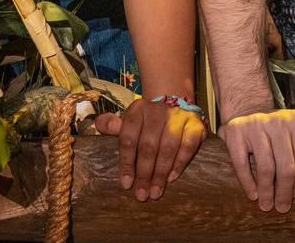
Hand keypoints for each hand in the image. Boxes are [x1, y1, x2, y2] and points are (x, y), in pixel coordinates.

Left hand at [93, 96, 207, 201]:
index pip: (128, 138)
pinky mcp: (195, 124)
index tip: (126, 184)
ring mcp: (178, 116)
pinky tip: (172, 178)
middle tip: (142, 194)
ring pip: (168, 147)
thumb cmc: (147, 120)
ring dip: (161, 173)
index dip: (126, 163)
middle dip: (144, 173)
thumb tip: (99, 125)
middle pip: (148, 146)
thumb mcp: (129, 120)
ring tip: (155, 192)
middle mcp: (157, 111)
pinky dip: (179, 163)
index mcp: (137, 110)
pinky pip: (187, 146)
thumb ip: (113, 125)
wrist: (175, 101)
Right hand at [218, 108, 294, 212]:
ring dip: (267, 191)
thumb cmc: (283, 127)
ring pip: (265, 167)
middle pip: (286, 166)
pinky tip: (253, 194)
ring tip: (267, 205)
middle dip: (285, 191)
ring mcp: (255, 124)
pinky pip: (242, 163)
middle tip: (282, 207)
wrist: (249, 111)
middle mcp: (278, 120)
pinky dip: (247, 182)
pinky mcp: (236, 131)